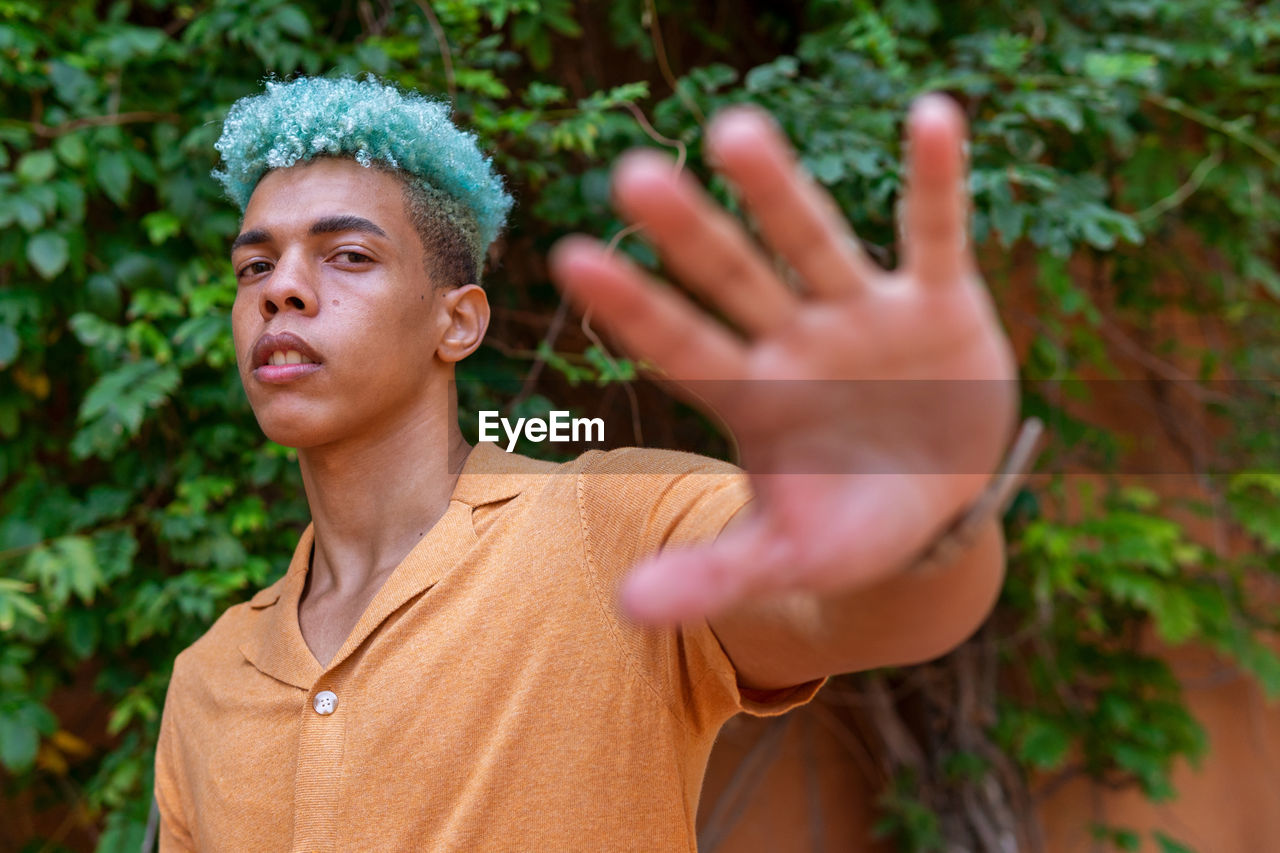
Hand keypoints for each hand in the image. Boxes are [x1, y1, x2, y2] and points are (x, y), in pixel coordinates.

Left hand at [549, 95, 1016, 623]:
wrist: (938, 503)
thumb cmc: (850, 526)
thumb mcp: (790, 558)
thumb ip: (717, 576)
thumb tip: (625, 610)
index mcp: (751, 397)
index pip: (680, 347)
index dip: (633, 311)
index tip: (572, 259)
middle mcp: (794, 341)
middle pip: (733, 279)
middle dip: (690, 235)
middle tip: (631, 178)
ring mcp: (862, 315)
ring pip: (814, 243)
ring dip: (778, 192)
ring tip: (733, 131)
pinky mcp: (936, 301)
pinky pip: (934, 233)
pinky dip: (935, 181)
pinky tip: (933, 117)